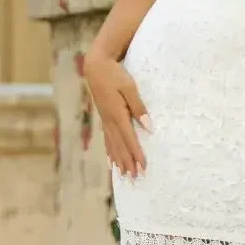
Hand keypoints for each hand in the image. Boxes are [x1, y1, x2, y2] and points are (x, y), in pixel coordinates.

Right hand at [84, 51, 150, 177]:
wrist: (96, 67)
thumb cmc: (115, 74)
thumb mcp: (130, 87)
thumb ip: (139, 107)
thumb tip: (148, 126)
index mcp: (117, 114)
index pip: (129, 139)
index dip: (136, 154)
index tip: (143, 167)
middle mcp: (110, 121)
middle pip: (120, 146)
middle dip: (128, 162)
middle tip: (136, 178)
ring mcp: (105, 120)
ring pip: (112, 145)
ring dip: (119, 160)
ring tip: (124, 175)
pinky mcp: (103, 117)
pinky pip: (107, 139)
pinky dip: (110, 152)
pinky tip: (111, 161)